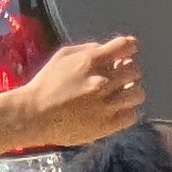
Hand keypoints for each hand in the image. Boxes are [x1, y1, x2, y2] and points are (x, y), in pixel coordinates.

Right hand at [13, 31, 142, 147]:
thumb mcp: (62, 56)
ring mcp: (106, 104)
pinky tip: (116, 110)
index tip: (124, 53)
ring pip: (138, 94)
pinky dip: (127, 111)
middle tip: (119, 77)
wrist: (34, 115)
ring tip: (121, 95)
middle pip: (135, 70)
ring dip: (131, 91)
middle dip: (128, 71)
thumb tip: (106, 49)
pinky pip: (131, 115)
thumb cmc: (46, 83)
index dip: (129, 48)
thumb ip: (87, 49)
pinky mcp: (106, 125)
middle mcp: (103, 81)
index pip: (126, 46)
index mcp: (92, 61)